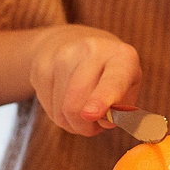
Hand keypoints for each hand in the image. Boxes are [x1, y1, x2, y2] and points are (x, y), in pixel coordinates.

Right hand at [27, 26, 141, 135]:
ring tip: (82, 110)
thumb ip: (121, 109)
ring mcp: (63, 56)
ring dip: (72, 123)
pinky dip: (59, 115)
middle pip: (76, 104)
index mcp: (122, 56)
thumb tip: (101, 121)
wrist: (74, 42)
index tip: (91, 114)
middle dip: (84, 127)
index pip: (112, 81)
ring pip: (61, 112)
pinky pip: (48, 109)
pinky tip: (67, 100)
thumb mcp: (128, 88)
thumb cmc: (110, 73)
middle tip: (93, 127)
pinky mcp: (41, 67)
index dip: (101, 99)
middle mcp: (91, 50)